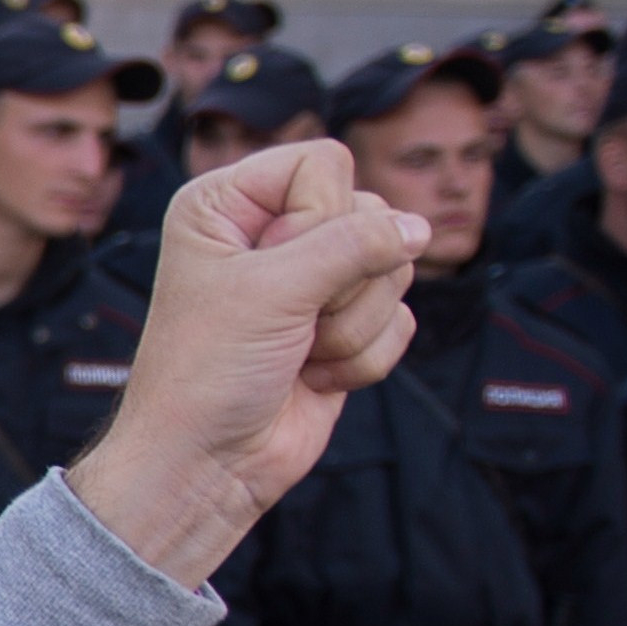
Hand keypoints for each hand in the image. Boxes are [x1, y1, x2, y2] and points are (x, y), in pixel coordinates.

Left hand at [68, 140, 425, 587]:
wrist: (207, 464)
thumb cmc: (210, 371)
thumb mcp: (275, 291)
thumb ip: (354, 245)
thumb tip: (420, 228)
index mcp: (227, 203)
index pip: (324, 161)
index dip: (320, 215)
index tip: (274, 270)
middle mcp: (269, 232)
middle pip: (371, 213)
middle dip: (341, 282)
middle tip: (287, 322)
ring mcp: (310, 281)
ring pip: (393, 269)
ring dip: (351, 326)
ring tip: (296, 353)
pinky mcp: (343, 326)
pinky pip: (400, 320)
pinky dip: (362, 358)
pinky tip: (312, 378)